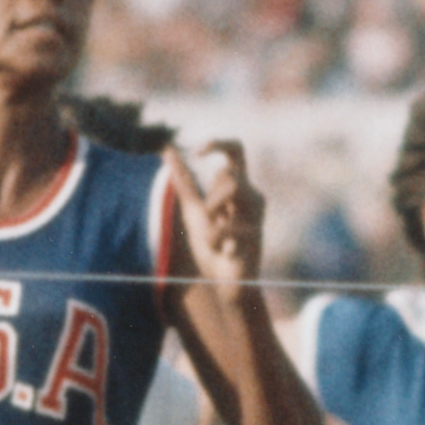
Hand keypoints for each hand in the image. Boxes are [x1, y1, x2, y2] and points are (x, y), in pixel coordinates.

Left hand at [173, 138, 266, 289]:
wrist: (224, 281)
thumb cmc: (212, 246)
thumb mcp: (192, 210)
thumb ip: (183, 180)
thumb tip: (167, 149)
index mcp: (238, 187)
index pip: (237, 150)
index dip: (219, 143)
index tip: (197, 152)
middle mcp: (252, 195)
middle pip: (228, 173)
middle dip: (211, 197)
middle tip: (211, 223)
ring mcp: (257, 214)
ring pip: (233, 187)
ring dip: (214, 213)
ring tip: (216, 237)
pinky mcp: (257, 233)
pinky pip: (226, 226)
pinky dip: (215, 240)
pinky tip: (225, 252)